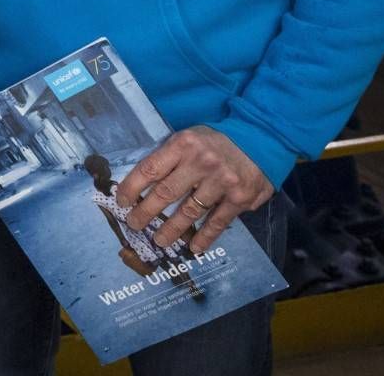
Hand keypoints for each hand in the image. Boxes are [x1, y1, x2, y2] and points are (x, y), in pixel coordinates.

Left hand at [118, 126, 273, 252]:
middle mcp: (201, 162)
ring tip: (160, 240)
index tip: (122, 202)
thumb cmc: (216, 140)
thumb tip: (142, 182)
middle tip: (134, 225)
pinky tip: (194, 247)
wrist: (261, 137)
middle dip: (146, 212)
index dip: (132, 188)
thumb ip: (170, 157)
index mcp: (183, 144)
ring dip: (172, 229)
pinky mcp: (239, 197)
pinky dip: (205, 236)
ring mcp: (222, 181)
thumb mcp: (189, 137)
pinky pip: (217, 221)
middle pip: (166, 192)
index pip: (150, 169)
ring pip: (190, 211)